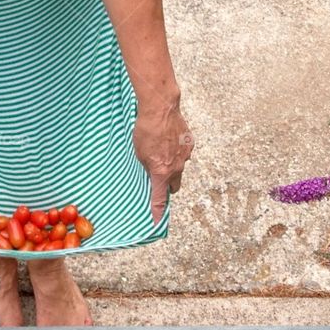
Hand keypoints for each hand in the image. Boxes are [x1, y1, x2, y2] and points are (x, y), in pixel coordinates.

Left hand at [131, 101, 193, 225]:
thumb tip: (152, 173)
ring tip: (160, 151)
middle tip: (157, 178)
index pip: (161, 198)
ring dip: (172, 165)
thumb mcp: (139, 153)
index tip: (157, 222)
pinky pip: (184, 154)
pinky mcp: (190, 144)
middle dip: (167, 185)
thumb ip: (147, 167)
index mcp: (162, 172)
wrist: (161, 108)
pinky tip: (168, 141)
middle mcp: (177, 167)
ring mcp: (186, 156)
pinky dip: (177, 152)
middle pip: (174, 185)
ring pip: (180, 168)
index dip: (158, 211)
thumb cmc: (145, 130)